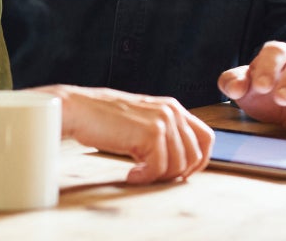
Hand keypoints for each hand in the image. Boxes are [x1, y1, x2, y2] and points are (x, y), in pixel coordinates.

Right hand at [42, 85, 213, 183]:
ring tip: (137, 173)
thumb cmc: (103, 119)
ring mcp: (163, 121)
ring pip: (179, 165)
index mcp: (173, 107)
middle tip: (153, 176)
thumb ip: (162, 134)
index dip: (199, 161)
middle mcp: (172, 111)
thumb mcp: (141, 122)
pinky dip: (145, 177)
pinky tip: (130, 173)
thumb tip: (179, 164)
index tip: (180, 173)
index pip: (206, 137)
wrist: (78, 109)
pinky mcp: (151, 133)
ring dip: (158, 176)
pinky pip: (159, 168)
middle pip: (195, 155)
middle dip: (176, 173)